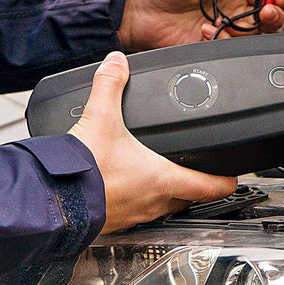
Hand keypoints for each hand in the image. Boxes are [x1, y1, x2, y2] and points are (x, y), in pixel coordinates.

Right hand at [68, 51, 236, 232]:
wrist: (50, 198)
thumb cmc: (83, 169)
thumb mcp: (101, 117)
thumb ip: (111, 85)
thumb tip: (116, 62)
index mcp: (162, 178)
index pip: (209, 186)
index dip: (226, 181)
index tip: (233, 178)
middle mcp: (153, 202)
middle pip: (187, 198)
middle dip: (193, 187)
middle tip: (197, 174)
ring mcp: (135, 216)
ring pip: (162, 208)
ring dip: (164, 195)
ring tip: (159, 178)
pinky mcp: (114, 222)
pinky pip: (136, 214)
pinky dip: (137, 202)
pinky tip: (124, 188)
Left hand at [117, 0, 283, 50]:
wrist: (138, 12)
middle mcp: (233, 9)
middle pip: (269, 13)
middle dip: (275, 11)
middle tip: (268, 9)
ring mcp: (224, 28)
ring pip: (255, 33)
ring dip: (248, 27)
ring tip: (224, 21)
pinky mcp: (213, 45)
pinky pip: (232, 46)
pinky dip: (222, 39)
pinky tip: (204, 30)